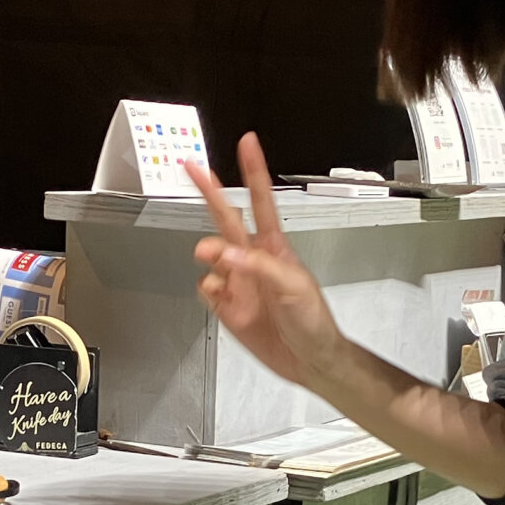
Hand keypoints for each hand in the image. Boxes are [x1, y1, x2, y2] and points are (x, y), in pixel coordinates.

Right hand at [189, 135, 347, 388]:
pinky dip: (206, 286)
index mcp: (274, 247)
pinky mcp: (227, 306)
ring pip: (210, 255)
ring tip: (209, 257)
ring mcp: (238, 281)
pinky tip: (217, 294)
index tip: (248, 144)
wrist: (308, 360)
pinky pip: (206, 287)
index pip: (261, 201)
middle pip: (226, 218)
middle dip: (210, 191)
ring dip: (207, 252)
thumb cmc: (312, 319)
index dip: (253, 172)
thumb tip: (226, 254)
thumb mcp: (294, 287)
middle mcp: (253, 258)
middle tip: (191, 166)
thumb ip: (259, 267)